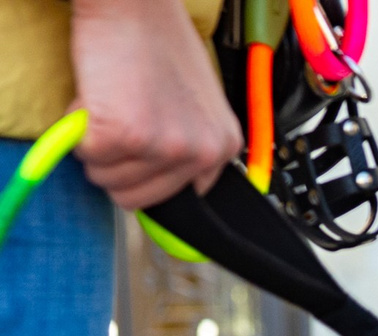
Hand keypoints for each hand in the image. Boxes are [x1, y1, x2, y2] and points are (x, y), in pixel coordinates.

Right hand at [69, 0, 240, 209]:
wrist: (134, 3)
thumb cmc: (158, 39)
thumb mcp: (196, 101)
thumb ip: (187, 140)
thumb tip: (162, 176)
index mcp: (222, 147)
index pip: (176, 195)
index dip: (145, 171)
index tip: (136, 150)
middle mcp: (200, 153)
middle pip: (136, 196)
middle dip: (115, 163)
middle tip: (116, 119)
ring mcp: (163, 146)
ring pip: (107, 178)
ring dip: (96, 144)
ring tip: (110, 101)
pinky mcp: (123, 135)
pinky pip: (84, 153)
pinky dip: (77, 127)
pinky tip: (96, 95)